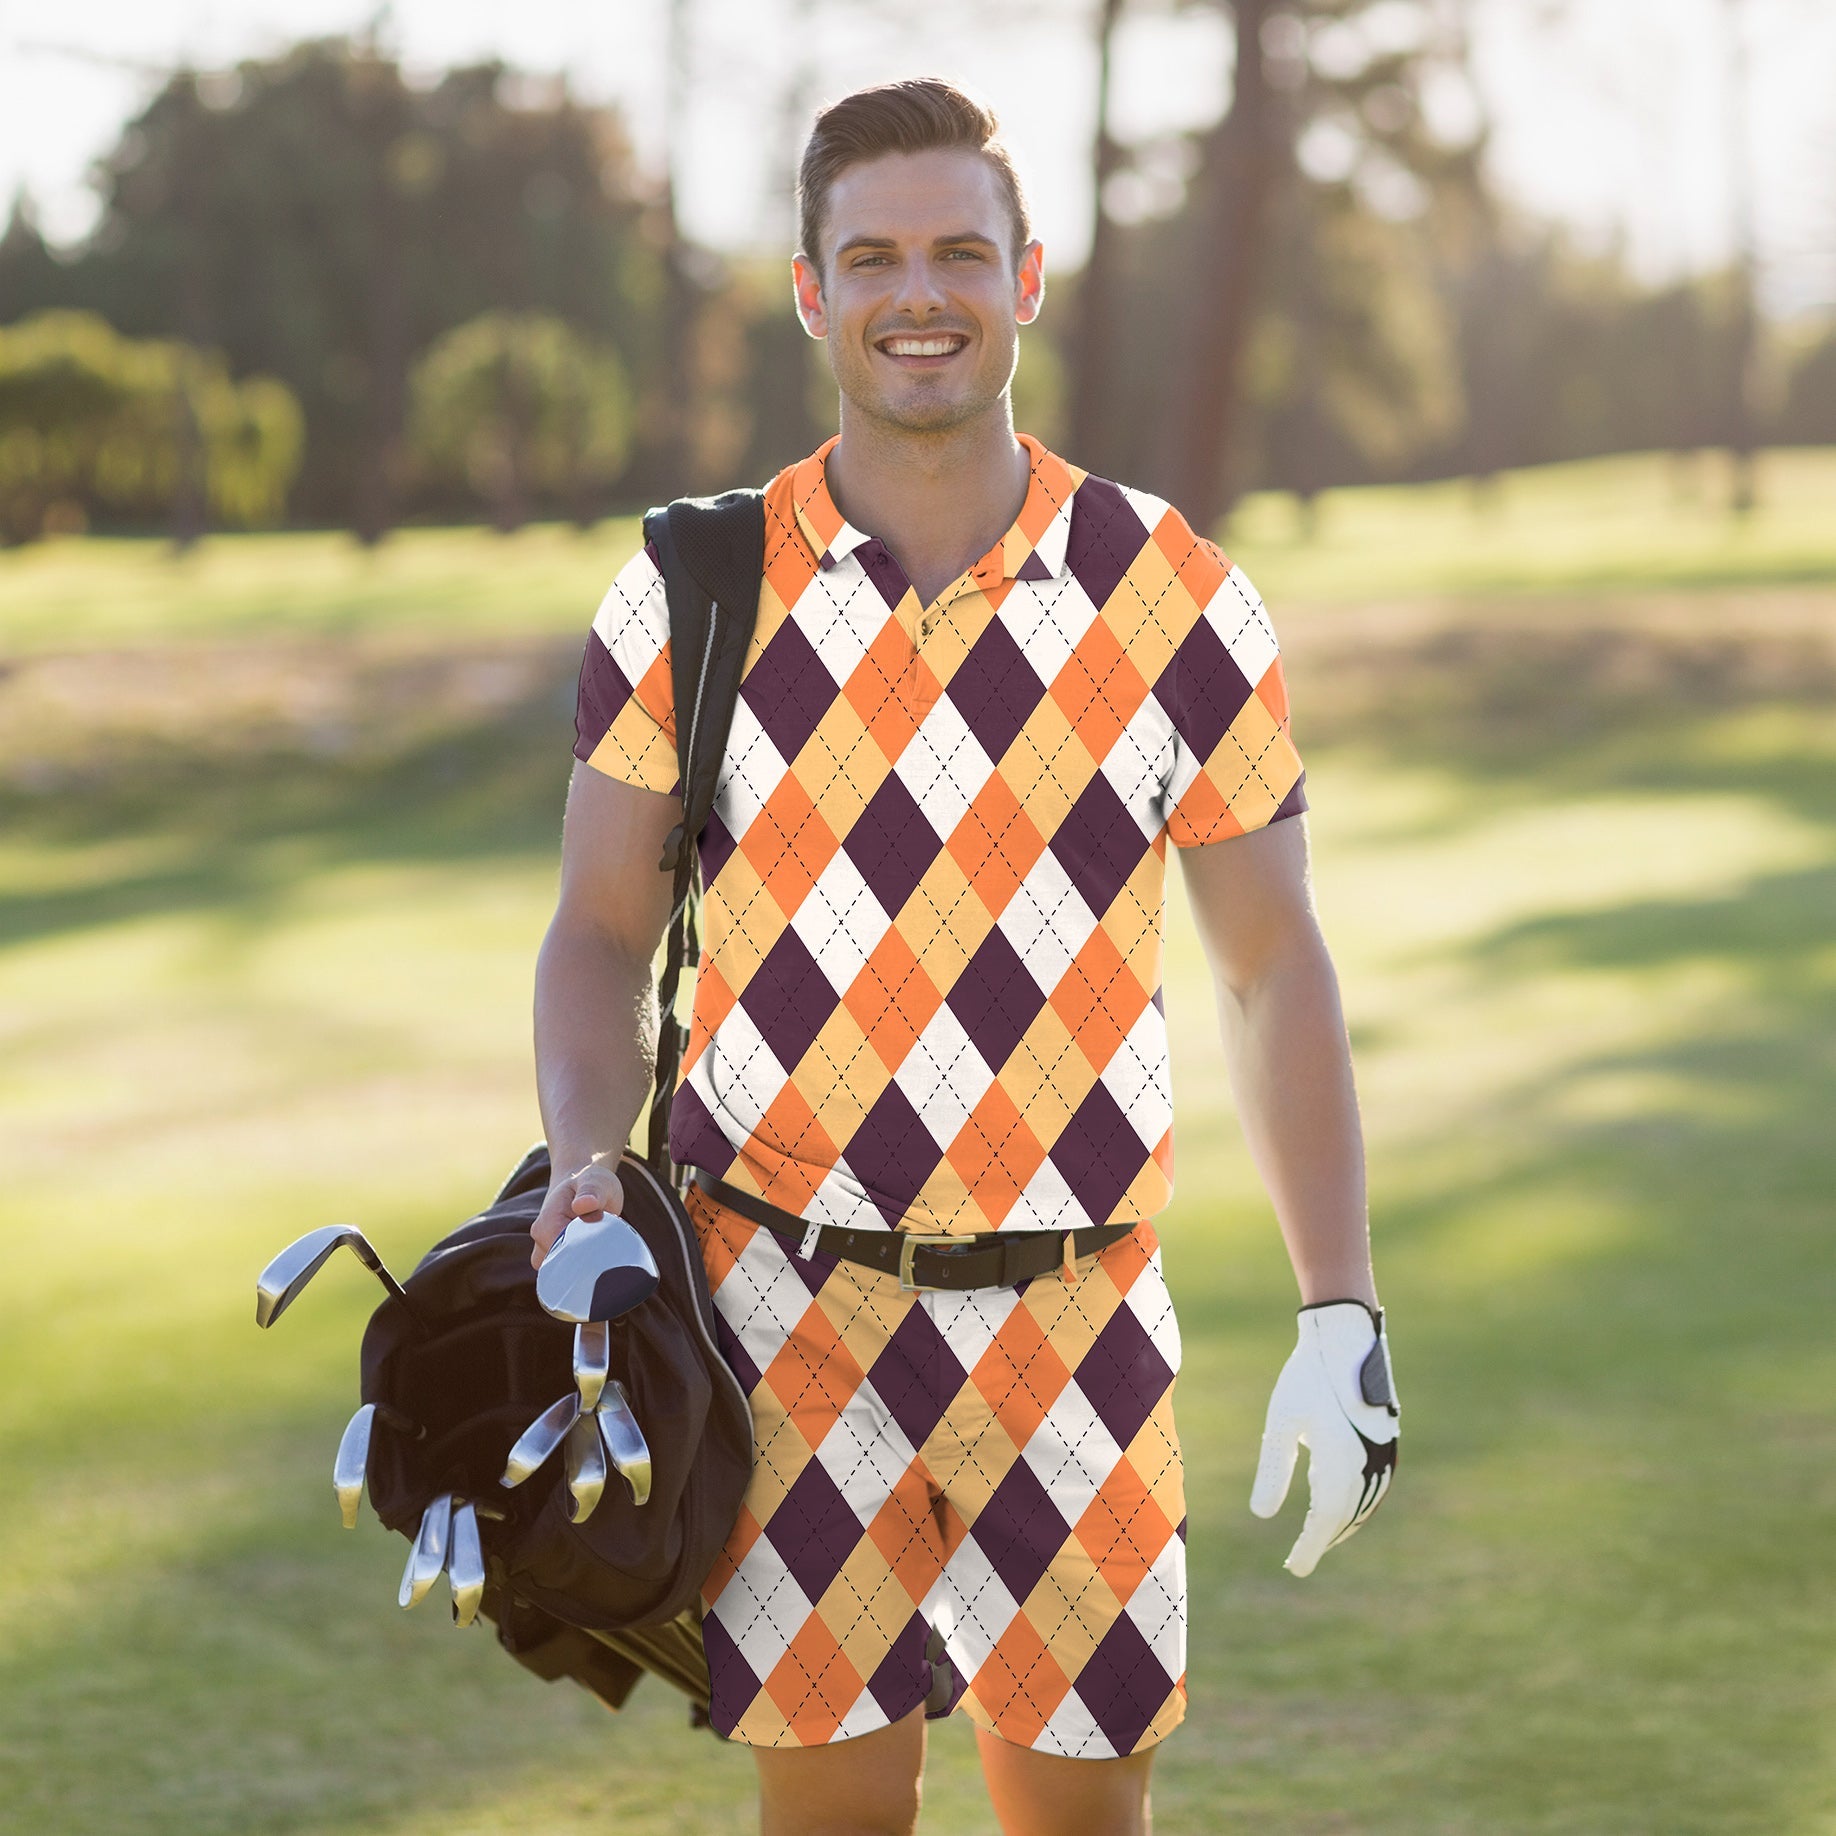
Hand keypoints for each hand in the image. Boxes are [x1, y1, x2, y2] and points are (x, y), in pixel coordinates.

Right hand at [530, 1154, 625, 1269]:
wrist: (582, 1183)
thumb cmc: (590, 1181)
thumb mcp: (596, 1181)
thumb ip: (591, 1192)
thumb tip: (583, 1204)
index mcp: (547, 1223)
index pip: (561, 1254)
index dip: (584, 1255)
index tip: (603, 1250)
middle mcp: (541, 1240)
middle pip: (562, 1268)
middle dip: (584, 1264)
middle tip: (606, 1249)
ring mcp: (546, 1251)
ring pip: (564, 1274)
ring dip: (583, 1266)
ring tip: (602, 1249)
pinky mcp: (557, 1257)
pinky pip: (568, 1273)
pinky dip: (583, 1268)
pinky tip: (597, 1256)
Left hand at [1250, 1301, 1398, 1575]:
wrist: (1344, 1338)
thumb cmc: (1306, 1377)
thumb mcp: (1281, 1422)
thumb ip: (1274, 1469)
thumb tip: (1261, 1516)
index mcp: (1341, 1462)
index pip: (1326, 1520)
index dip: (1311, 1547)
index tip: (1295, 1568)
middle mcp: (1369, 1464)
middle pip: (1346, 1517)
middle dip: (1323, 1539)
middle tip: (1300, 1559)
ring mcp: (1383, 1455)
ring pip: (1363, 1505)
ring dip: (1341, 1524)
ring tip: (1318, 1537)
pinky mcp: (1387, 1444)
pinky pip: (1375, 1487)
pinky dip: (1356, 1504)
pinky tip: (1337, 1504)